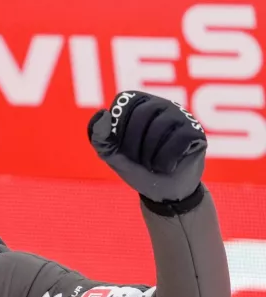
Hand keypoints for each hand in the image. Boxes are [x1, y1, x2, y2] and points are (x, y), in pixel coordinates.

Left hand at [88, 91, 206, 202]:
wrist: (162, 192)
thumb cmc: (136, 168)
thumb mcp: (111, 155)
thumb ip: (100, 137)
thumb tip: (102, 113)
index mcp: (138, 104)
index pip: (123, 105)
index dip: (119, 130)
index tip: (122, 147)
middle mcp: (161, 104)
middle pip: (141, 115)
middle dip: (133, 146)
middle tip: (138, 160)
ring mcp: (181, 116)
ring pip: (159, 129)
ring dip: (149, 156)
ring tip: (152, 164)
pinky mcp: (195, 131)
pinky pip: (177, 141)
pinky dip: (166, 162)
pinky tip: (168, 166)